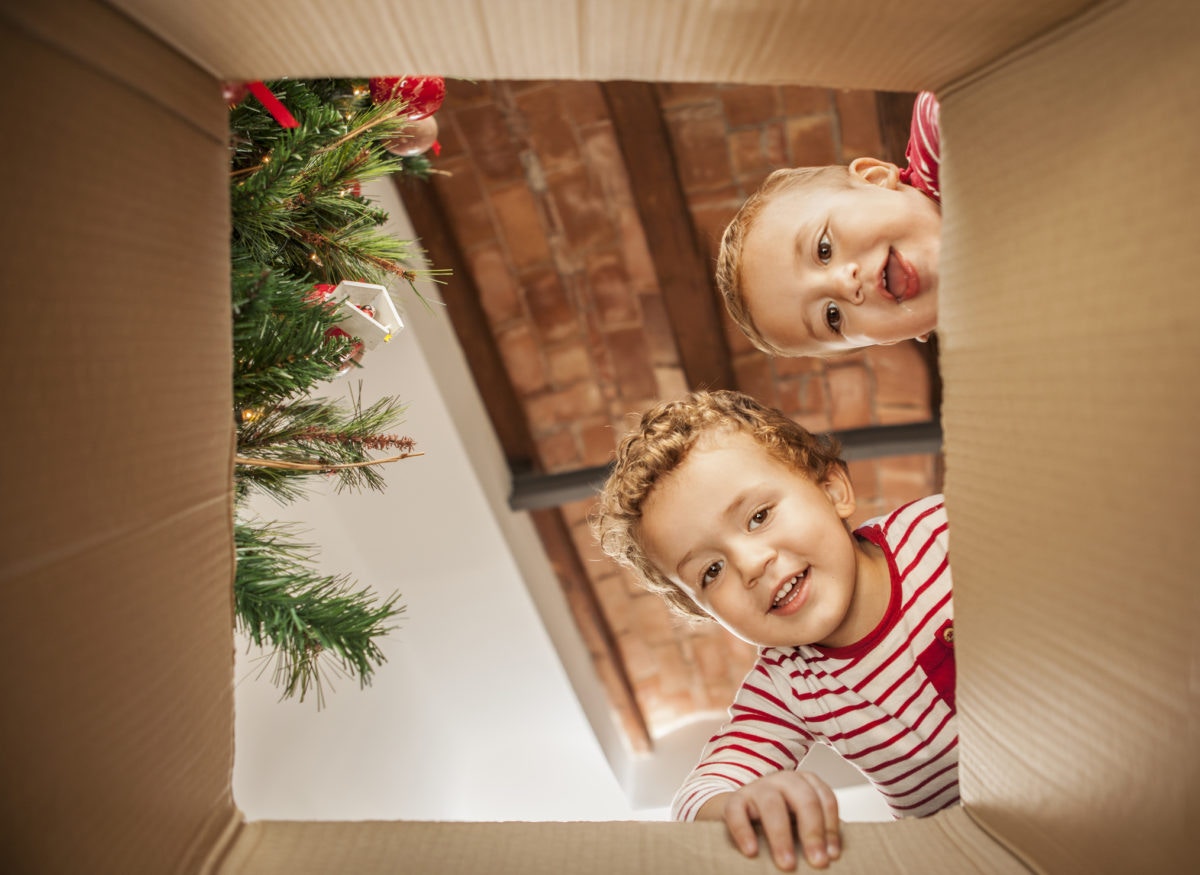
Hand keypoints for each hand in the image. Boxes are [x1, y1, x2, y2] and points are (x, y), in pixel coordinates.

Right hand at [700, 771, 840, 870]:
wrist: (741, 811)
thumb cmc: (779, 818)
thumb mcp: (800, 819)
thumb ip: (816, 831)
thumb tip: (830, 857)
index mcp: (805, 783)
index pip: (825, 800)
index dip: (831, 828)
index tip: (833, 855)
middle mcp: (784, 780)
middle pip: (804, 800)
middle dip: (813, 832)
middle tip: (818, 861)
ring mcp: (758, 787)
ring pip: (771, 804)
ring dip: (781, 836)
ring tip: (787, 863)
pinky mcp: (734, 800)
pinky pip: (737, 813)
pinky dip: (744, 832)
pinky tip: (752, 851)